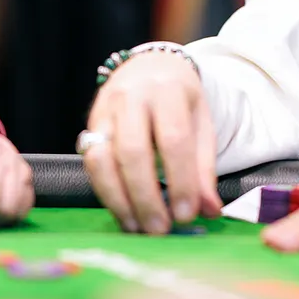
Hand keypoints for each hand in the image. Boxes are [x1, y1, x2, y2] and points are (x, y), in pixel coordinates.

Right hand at [83, 53, 220, 234]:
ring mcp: (105, 111)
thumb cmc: (179, 100)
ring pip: (102, 160)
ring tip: (139, 228)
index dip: (180, 181)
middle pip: (133, 152)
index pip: (173, 140)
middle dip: (146, 197)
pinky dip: (106, 194)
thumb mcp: (202, 124)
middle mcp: (131, 97)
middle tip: (161, 230)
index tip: (187, 215)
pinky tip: (124, 214)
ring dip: (119, 201)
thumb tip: (210, 211)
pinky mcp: (88, 127)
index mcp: (168, 91)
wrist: (148, 68)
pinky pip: (91, 164)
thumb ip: (204, 169)